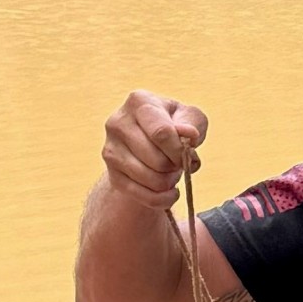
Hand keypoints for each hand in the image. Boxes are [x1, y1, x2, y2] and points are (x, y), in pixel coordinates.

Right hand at [101, 91, 207, 209]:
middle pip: (157, 160)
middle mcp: (118, 123)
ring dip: (170, 181)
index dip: (180, 150)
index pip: (162, 133)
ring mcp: (110, 150)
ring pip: (150, 180)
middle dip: (176, 166)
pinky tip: (169, 191)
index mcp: (139, 102)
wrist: (149, 140)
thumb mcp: (189, 116)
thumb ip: (192, 123)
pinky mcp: (112, 174)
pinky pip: (143, 196)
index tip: (189, 153)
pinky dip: (163, 199)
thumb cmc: (174, 124)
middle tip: (179, 162)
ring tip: (172, 172)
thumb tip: (188, 134)